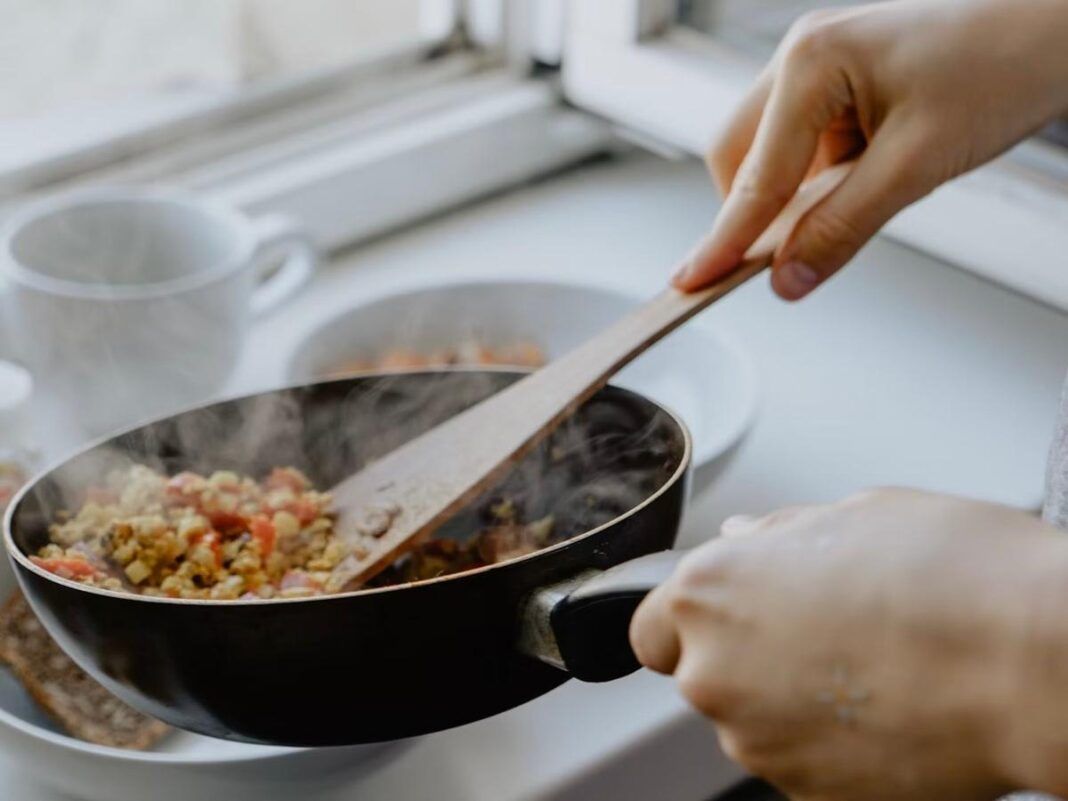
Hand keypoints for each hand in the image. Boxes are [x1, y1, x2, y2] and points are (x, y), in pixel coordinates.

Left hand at [631, 488, 1067, 799]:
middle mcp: (716, 673)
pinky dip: (832, 744)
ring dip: (792, 701)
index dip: (690, 621)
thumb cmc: (952, 574)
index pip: (652, 628)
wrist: (1030, 660)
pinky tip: (889, 708)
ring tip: (872, 666)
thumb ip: (778, 535)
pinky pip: (803, 762)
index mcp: (710, 593)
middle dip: (749, 656)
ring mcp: (760, 743)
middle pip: (705, 674)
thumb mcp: (854, 514)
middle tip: (825, 631)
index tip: (730, 616)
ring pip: (755, 721)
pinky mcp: (810, 795)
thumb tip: (748, 539)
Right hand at [674, 0, 1067, 299]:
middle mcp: (801, 56)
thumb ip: (842, 227)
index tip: (691, 282)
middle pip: (737, 157)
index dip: (725, 239)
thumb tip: (788, 278)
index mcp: (810, 62)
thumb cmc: (1002, 69)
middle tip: (772, 262)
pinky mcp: (838, 83)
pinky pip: (802, 145)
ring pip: (767, 153)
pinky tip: (863, 183)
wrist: (1057, 27)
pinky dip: (818, 180)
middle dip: (752, 212)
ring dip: (792, 195)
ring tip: (857, 203)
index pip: (754, 176)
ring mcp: (817, 66)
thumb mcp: (917, 165)